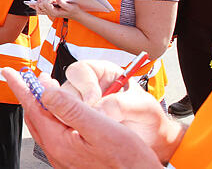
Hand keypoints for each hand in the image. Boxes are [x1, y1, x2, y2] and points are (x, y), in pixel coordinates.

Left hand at [1, 64, 178, 167]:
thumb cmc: (127, 160)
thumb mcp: (99, 127)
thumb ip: (70, 107)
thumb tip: (45, 90)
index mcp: (59, 142)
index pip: (32, 106)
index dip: (20, 86)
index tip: (8, 72)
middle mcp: (57, 151)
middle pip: (35, 115)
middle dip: (30, 93)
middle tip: (28, 76)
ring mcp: (64, 157)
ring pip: (44, 124)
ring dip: (43, 104)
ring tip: (45, 88)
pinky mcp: (73, 159)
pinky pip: (55, 133)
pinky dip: (54, 116)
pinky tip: (62, 111)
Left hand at [33, 0, 77, 19]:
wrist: (76, 14)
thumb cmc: (74, 10)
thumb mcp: (70, 6)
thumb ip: (62, 2)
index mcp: (54, 12)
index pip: (46, 4)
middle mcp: (50, 13)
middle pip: (40, 6)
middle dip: (42, 1)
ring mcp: (50, 12)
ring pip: (39, 8)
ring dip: (36, 4)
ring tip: (34, 2)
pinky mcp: (50, 11)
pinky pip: (40, 10)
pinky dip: (37, 6)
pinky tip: (33, 4)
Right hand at [59, 61, 184, 162]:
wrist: (151, 141)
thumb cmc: (149, 119)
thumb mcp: (142, 107)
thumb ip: (120, 104)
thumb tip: (97, 109)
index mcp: (102, 73)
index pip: (81, 70)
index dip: (84, 85)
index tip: (94, 101)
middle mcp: (87, 87)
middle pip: (65, 88)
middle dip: (74, 105)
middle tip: (88, 119)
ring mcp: (80, 105)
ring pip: (60, 106)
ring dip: (71, 118)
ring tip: (87, 130)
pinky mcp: (76, 122)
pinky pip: (64, 121)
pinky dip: (70, 129)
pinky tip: (82, 136)